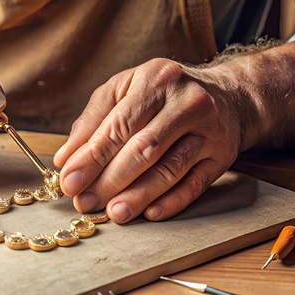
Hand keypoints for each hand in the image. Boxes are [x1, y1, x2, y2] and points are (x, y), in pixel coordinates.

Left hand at [53, 58, 257, 223]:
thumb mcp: (125, 90)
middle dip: (110, 180)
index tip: (70, 181)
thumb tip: (66, 159)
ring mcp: (209, 130)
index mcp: (155, 80)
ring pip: (170, 169)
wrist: (228, 94)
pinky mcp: (222, 156)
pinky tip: (150, 214)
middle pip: (144, 149)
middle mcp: (186, 102)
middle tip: (85, 202)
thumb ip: (93, 121)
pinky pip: (195, 184)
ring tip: (114, 213)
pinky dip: (172, 202)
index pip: (119, 125)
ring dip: (139, 195)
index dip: (92, 157)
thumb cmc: (164, 94)